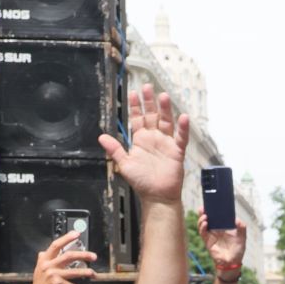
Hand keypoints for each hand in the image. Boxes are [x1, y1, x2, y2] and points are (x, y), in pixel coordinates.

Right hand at [30, 231, 98, 283]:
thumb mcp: (38, 272)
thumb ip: (42, 261)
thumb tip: (42, 252)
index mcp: (44, 261)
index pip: (55, 245)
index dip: (66, 238)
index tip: (76, 234)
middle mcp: (48, 266)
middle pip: (68, 256)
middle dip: (83, 255)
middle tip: (93, 256)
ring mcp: (53, 275)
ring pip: (75, 271)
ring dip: (87, 273)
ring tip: (93, 274)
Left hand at [99, 83, 189, 205]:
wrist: (157, 196)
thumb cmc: (142, 182)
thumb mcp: (124, 164)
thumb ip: (115, 149)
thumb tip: (101, 137)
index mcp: (141, 140)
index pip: (138, 119)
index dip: (136, 106)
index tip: (133, 93)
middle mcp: (154, 139)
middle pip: (152, 116)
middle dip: (149, 102)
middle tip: (148, 87)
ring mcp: (166, 144)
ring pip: (166, 122)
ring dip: (165, 110)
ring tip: (164, 96)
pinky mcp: (177, 152)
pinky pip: (181, 138)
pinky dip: (183, 128)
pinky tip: (183, 118)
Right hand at [198, 212, 246, 268]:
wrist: (233, 262)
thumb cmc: (238, 250)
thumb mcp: (242, 237)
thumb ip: (241, 228)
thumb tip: (237, 219)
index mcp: (223, 228)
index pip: (217, 217)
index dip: (213, 211)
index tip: (212, 204)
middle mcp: (216, 230)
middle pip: (208, 219)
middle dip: (204, 213)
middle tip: (203, 207)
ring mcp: (211, 235)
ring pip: (203, 225)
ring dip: (202, 219)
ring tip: (205, 215)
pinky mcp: (208, 241)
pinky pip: (203, 233)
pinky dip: (202, 227)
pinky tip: (205, 223)